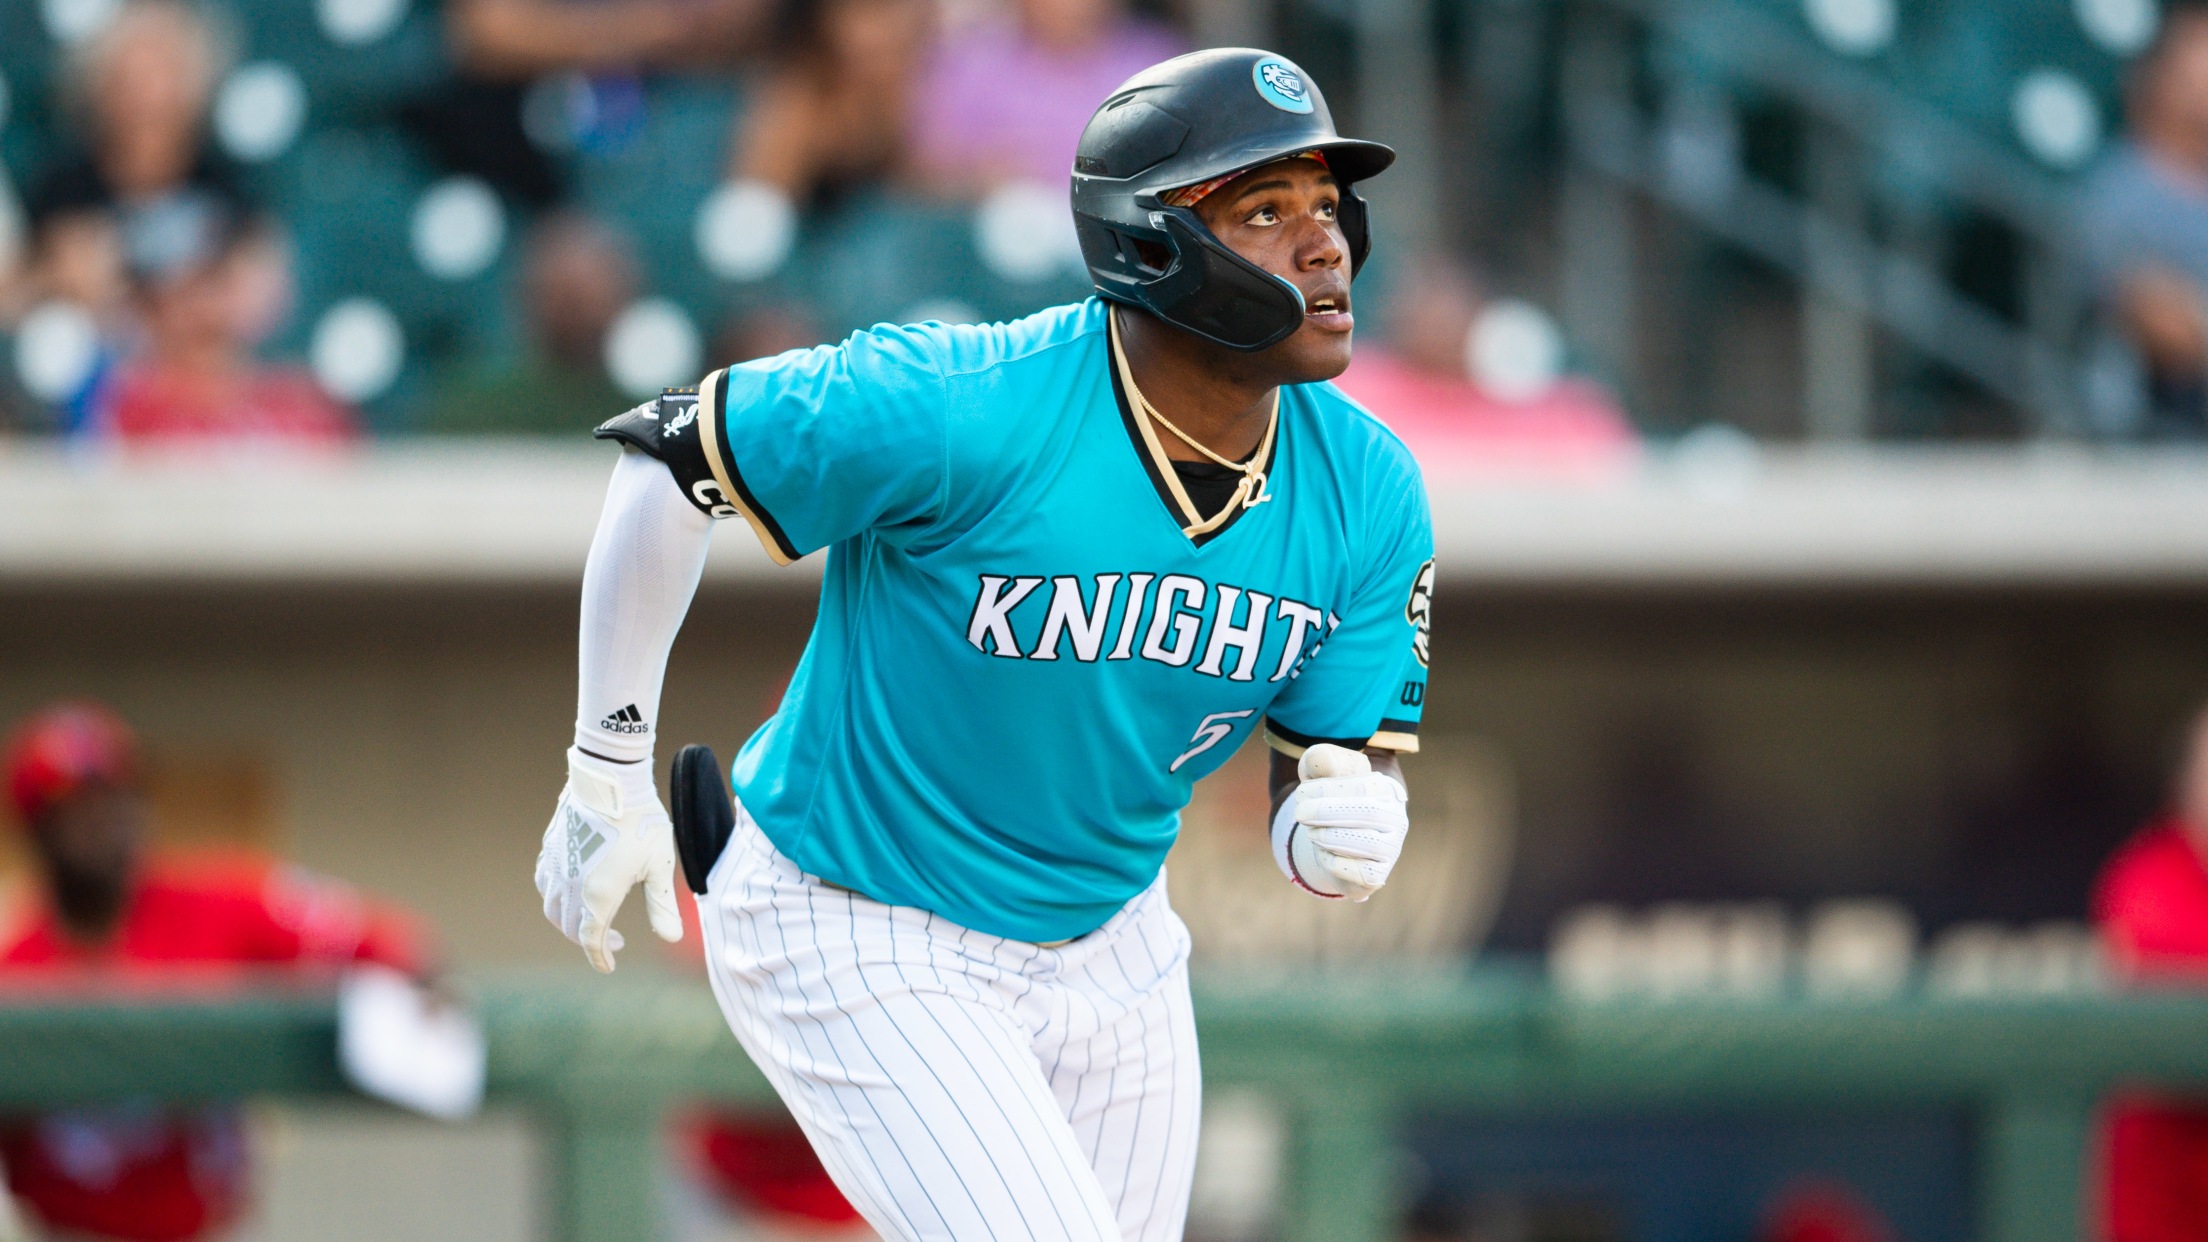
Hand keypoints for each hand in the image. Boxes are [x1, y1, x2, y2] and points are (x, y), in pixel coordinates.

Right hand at [535, 747, 683, 971]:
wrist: (610, 779)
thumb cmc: (641, 821)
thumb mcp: (659, 865)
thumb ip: (662, 904)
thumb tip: (673, 938)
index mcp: (597, 894)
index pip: (591, 939)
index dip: (599, 957)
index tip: (609, 967)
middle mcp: (569, 884)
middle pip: (568, 927)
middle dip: (587, 940)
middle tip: (612, 940)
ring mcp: (556, 865)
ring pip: (552, 907)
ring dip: (568, 921)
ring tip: (591, 919)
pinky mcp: (550, 847)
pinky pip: (545, 883)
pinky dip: (556, 897)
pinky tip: (574, 890)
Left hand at [1270, 743, 1407, 900]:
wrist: (1333, 839)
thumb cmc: (1329, 798)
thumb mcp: (1319, 774)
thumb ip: (1320, 760)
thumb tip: (1322, 759)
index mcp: (1386, 789)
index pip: (1364, 786)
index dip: (1329, 789)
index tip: (1301, 793)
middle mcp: (1396, 818)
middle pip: (1370, 813)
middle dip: (1329, 812)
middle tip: (1300, 813)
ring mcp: (1390, 849)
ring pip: (1368, 844)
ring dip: (1331, 837)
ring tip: (1313, 833)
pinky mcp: (1377, 875)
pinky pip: (1361, 872)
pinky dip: (1335, 862)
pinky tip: (1325, 854)